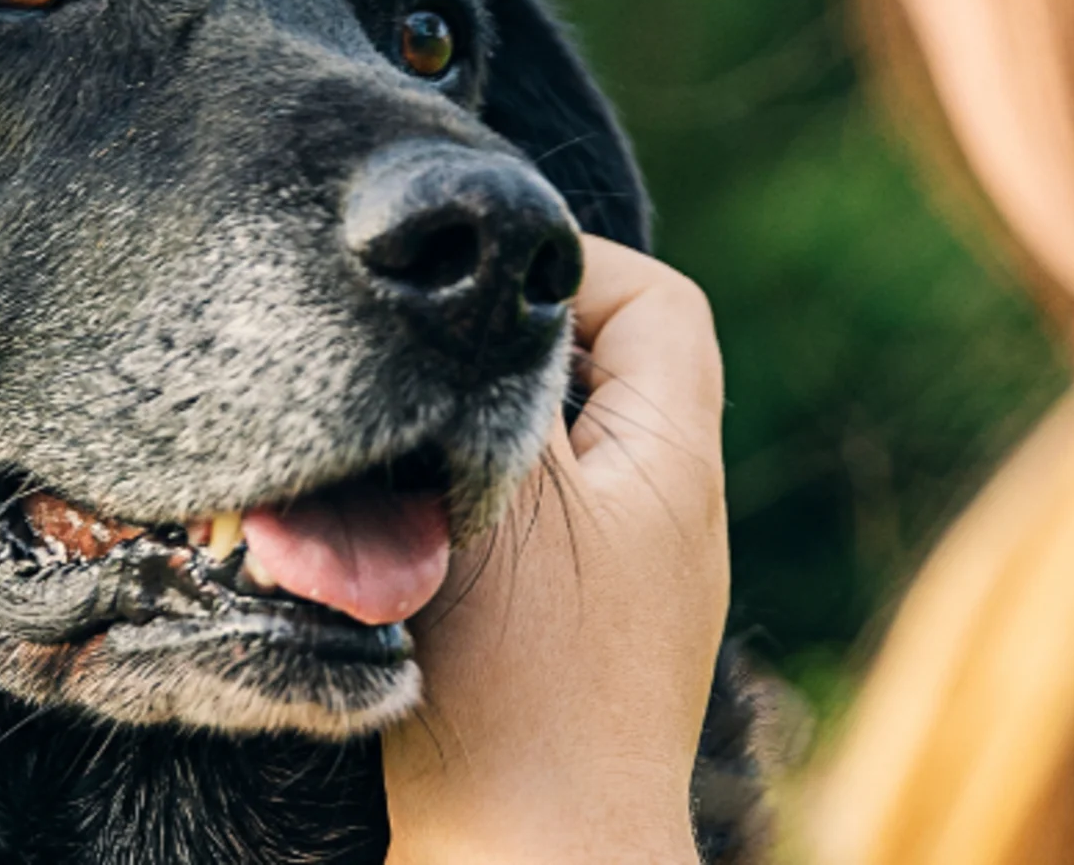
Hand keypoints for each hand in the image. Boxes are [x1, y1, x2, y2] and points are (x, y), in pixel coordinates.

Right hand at [384, 235, 729, 863]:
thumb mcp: (506, 496)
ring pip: (552, 458)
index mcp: (676, 460)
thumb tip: (483, 290)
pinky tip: (398, 548)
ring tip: (397, 466)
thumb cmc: (518, 688)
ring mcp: (629, 587)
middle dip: (503, 360)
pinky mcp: (576, 647)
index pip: (655, 300)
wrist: (529, 864)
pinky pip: (528, 536)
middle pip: (602, 374)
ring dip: (471, 445)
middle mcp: (671, 517)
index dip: (567, 268)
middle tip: (417, 374)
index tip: (467, 298)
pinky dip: (464, 519)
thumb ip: (501, 382)